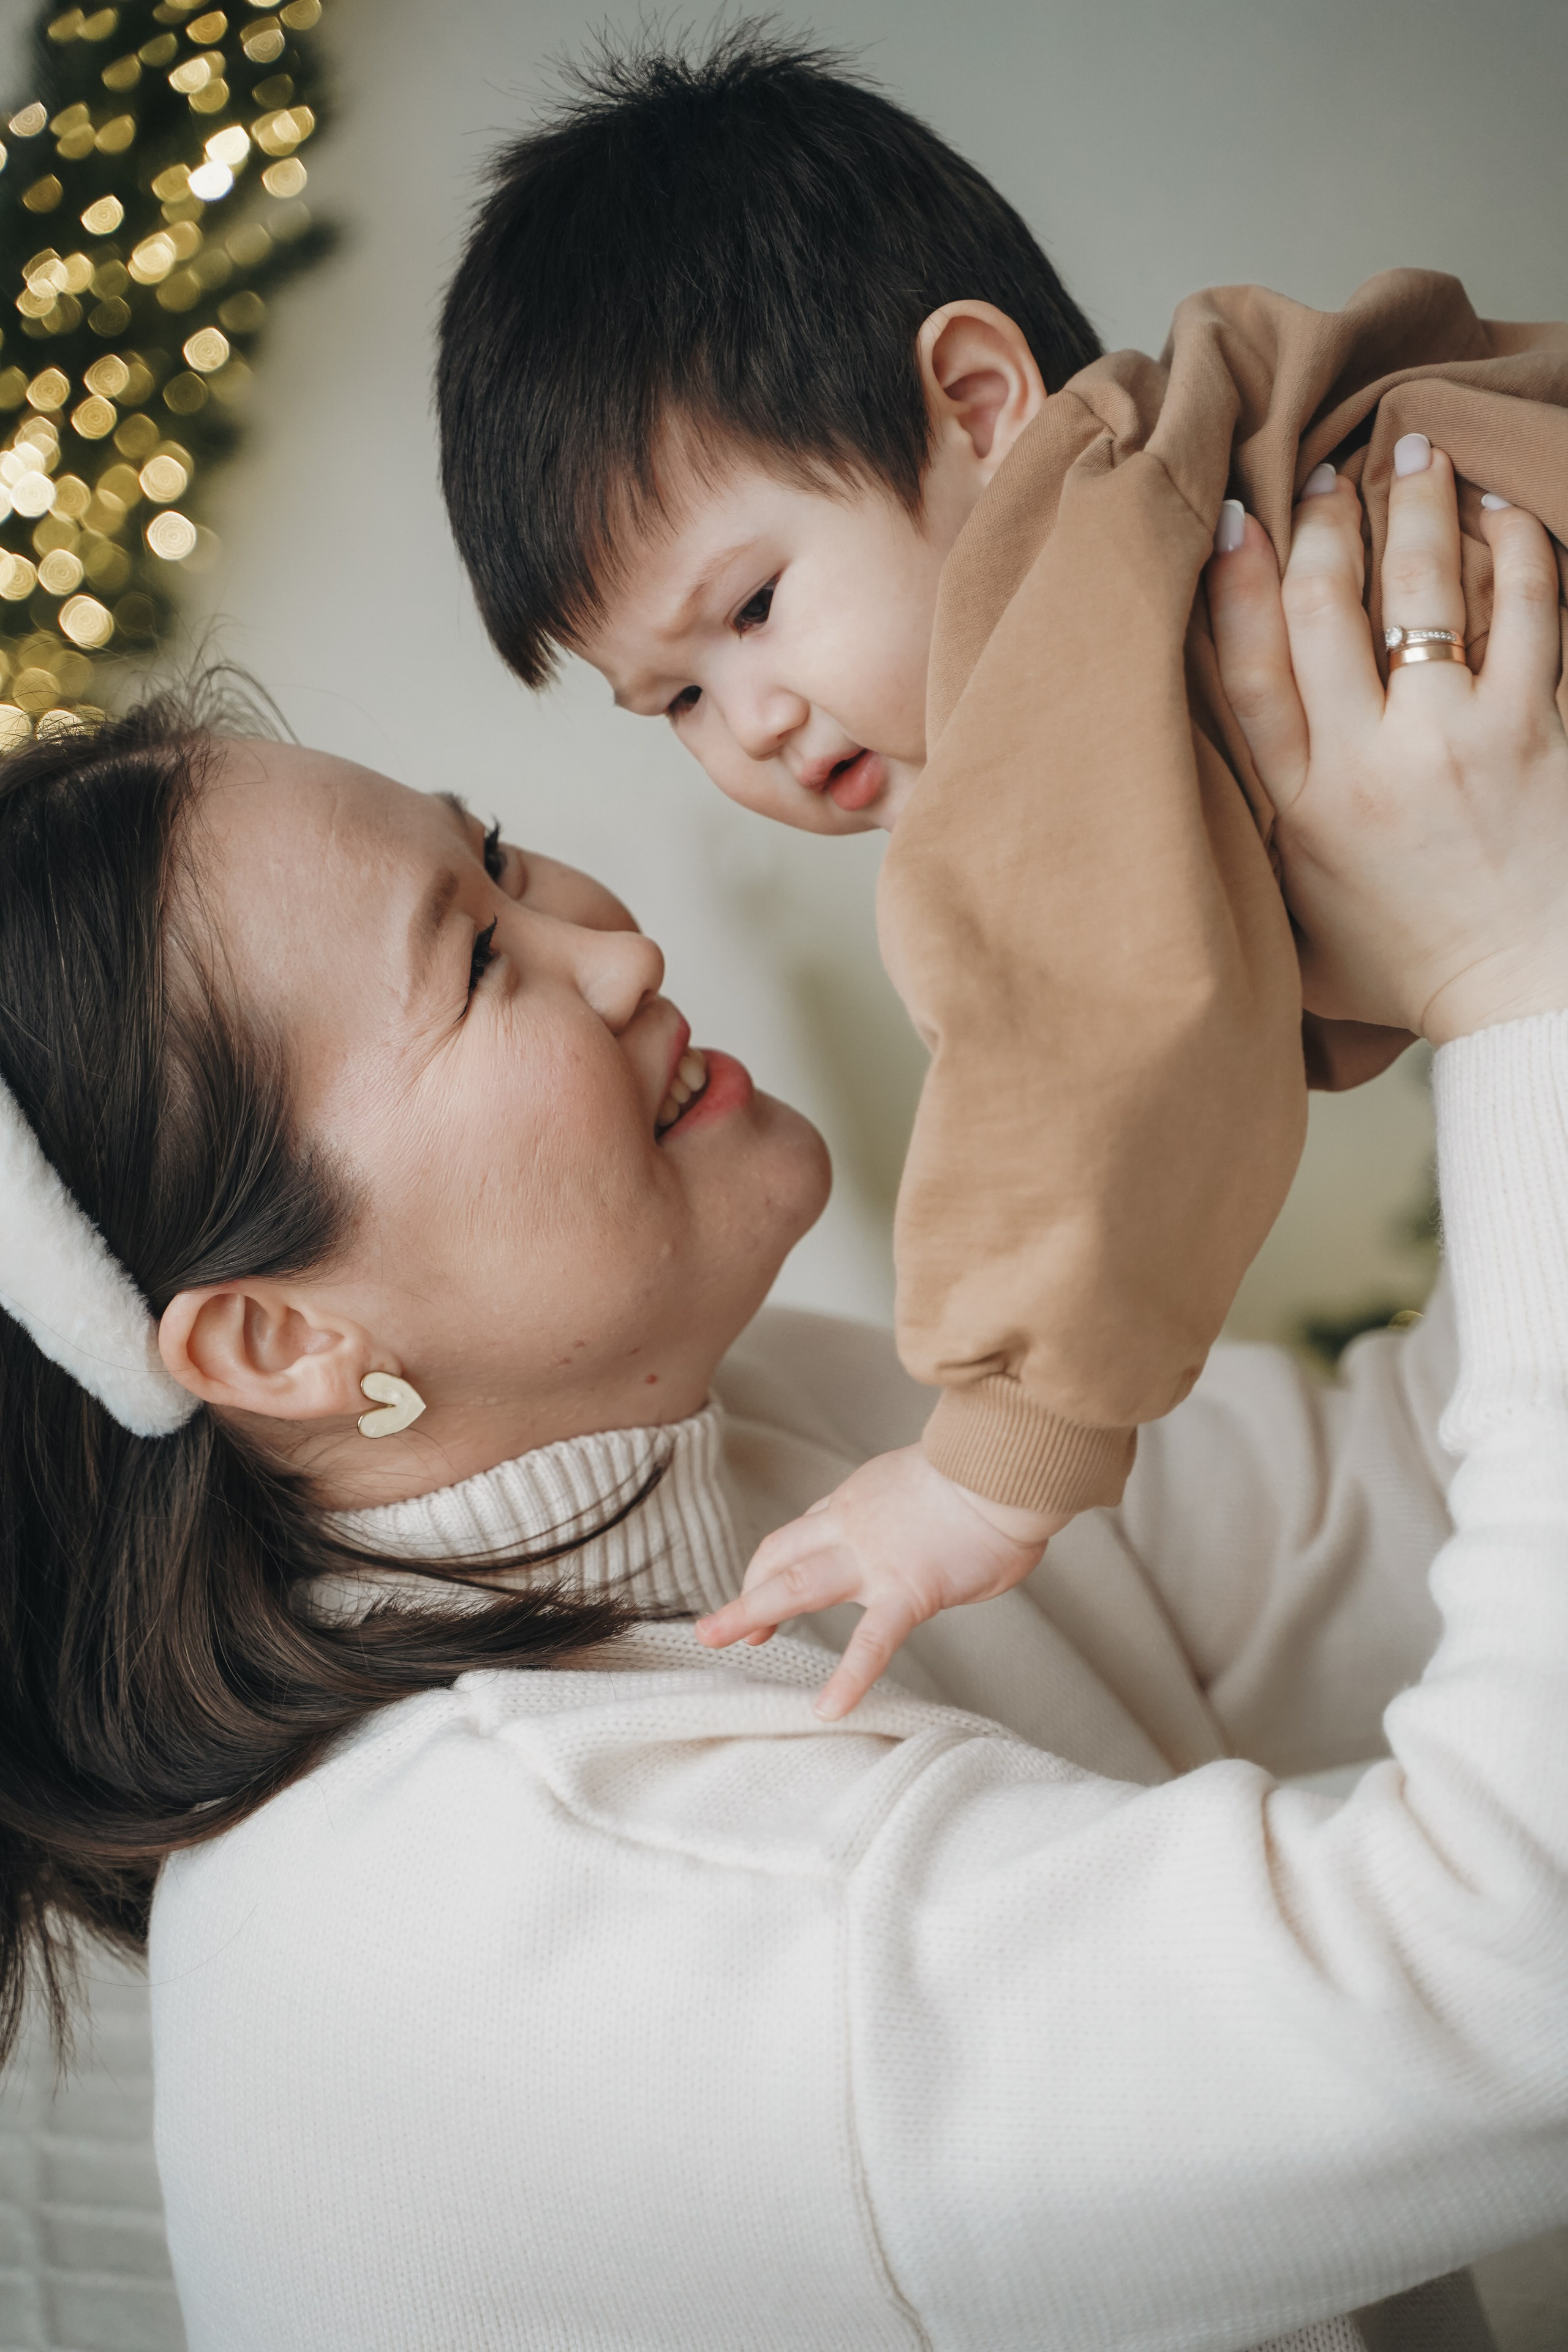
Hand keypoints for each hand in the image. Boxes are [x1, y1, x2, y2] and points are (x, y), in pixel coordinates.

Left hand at [694, 1446, 1062, 1719]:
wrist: (1010, 1467)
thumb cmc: (989, 1476)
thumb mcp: (926, 1484)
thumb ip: (909, 1515)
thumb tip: (923, 1534)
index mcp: (858, 1502)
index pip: (800, 1536)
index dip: (769, 1567)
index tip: (757, 1593)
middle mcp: (853, 1526)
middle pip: (780, 1556)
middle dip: (744, 1592)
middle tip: (715, 1630)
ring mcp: (875, 1558)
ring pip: (797, 1585)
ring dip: (751, 1611)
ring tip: (716, 1639)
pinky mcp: (910, 1589)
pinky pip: (872, 1642)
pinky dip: (848, 1678)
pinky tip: (828, 1708)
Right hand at [1206, 439, 1567, 1042]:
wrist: (1528, 1005)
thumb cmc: (1418, 975)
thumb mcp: (1300, 935)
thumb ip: (1254, 864)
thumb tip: (1195, 814)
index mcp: (1301, 813)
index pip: (1247, 674)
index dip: (1230, 585)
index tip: (1232, 518)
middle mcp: (1369, 769)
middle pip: (1324, 612)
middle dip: (1322, 524)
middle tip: (1325, 472)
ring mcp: (1458, 744)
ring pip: (1423, 590)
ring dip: (1415, 506)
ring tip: (1415, 449)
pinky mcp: (1537, 732)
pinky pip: (1529, 610)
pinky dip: (1517, 547)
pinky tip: (1503, 510)